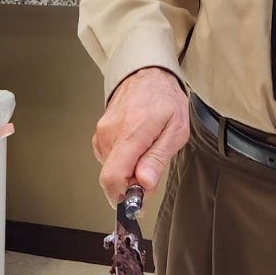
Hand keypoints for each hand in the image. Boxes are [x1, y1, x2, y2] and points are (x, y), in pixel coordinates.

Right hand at [93, 67, 190, 205]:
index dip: (122, 196)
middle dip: (131, 182)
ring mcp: (102, 131)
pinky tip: (135, 145)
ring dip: (128, 169)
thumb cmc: (165, 98)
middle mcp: (111, 132)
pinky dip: (122, 159)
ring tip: (146, 149)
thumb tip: (144, 184)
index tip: (136, 201)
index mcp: (132, 132)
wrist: (147, 73)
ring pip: (110, 168)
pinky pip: (108, 157)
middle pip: (112, 176)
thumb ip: (158, 159)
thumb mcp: (176, 130)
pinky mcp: (99, 132)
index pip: (112, 177)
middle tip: (151, 169)